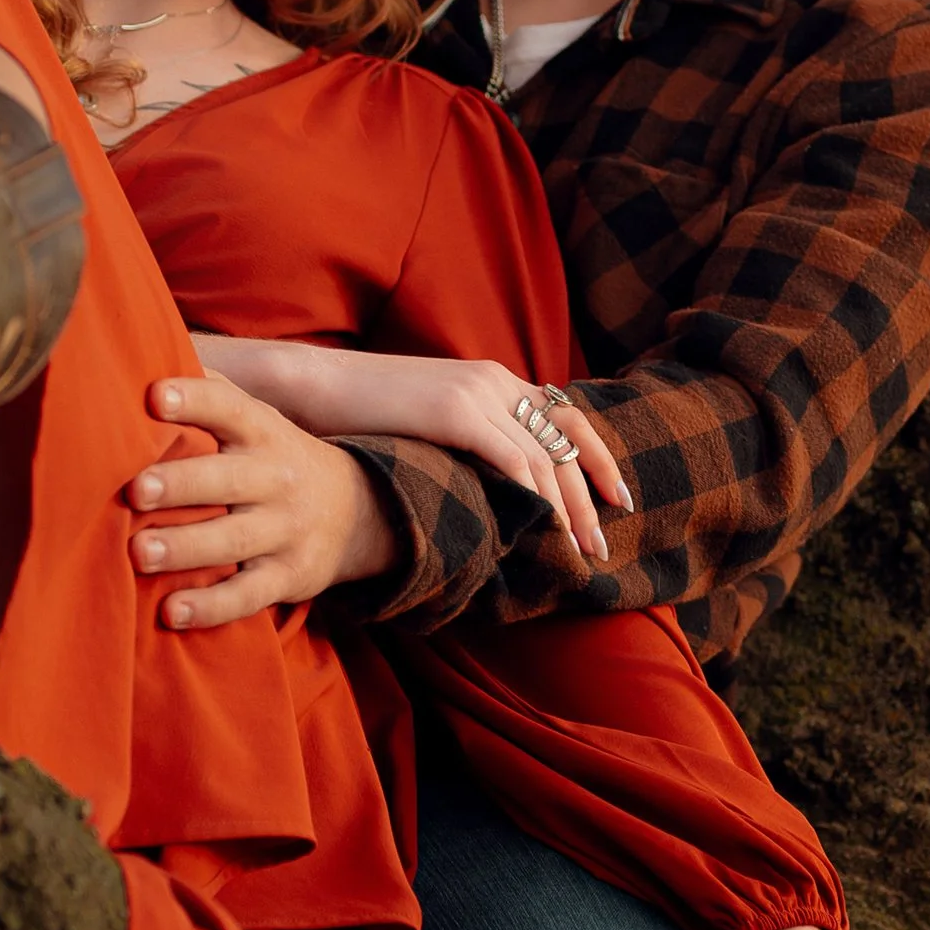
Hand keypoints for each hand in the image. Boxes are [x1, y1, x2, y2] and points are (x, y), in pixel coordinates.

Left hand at [131, 373, 400, 627]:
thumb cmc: (271, 458)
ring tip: (139, 552)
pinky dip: (211, 607)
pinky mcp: (287, 577)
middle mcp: (275, 478)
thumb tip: (142, 348)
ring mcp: (284, 530)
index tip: (154, 396)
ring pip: (234, 540)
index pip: (228, 408)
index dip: (192, 400)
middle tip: (135, 490)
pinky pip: (248, 596)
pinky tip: (171, 613)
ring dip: (186, 547)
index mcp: (261, 432)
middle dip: (182, 483)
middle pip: (227, 479)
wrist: (356, 512)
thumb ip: (208, 392)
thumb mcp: (256, 418)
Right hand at [192, 336, 627, 566]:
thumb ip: (465, 438)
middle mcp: (495, 380)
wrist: (313, 386)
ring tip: (578, 550)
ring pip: (544, 456)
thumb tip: (489, 484)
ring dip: (567, 508)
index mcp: (493, 379)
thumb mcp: (428, 419)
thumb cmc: (362, 412)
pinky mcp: (454, 411)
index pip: (567, 417)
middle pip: (564, 441)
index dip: (596, 460)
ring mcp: (476, 393)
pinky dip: (534, 495)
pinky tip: (545, 527)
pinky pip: (511, 457)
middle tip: (600, 546)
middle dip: (588, 498)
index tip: (616, 500)